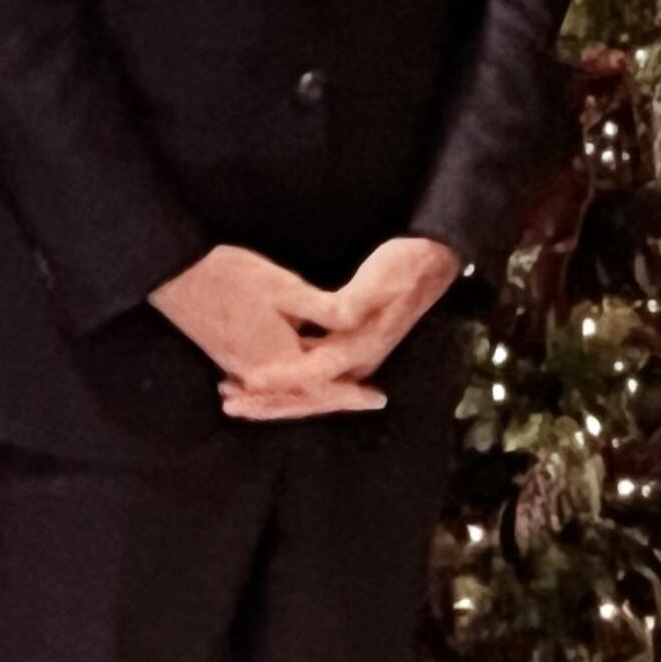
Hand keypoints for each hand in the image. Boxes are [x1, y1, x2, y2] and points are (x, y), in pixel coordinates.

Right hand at [149, 245, 386, 417]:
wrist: (173, 273)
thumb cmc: (232, 274)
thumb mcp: (284, 287)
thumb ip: (323, 310)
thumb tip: (358, 324)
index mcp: (277, 359)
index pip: (324, 386)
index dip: (352, 393)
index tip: (379, 397)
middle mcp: (257, 373)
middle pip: (304, 395)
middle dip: (334, 397)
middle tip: (366, 398)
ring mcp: (236, 367)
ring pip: (283, 390)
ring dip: (308, 394)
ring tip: (338, 393)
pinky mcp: (224, 356)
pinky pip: (262, 382)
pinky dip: (283, 386)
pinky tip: (293, 378)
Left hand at [217, 235, 461, 422]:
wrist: (431, 260)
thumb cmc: (403, 267)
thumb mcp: (378, 282)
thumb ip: (353, 305)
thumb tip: (336, 321)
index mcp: (361, 349)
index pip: (314, 375)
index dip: (280, 380)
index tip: (249, 380)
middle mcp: (357, 362)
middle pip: (307, 394)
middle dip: (268, 401)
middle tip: (228, 402)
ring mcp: (353, 357)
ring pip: (306, 389)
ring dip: (271, 395)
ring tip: (233, 395)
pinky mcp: (348, 346)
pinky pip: (310, 374)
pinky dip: (283, 380)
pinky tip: (259, 373)